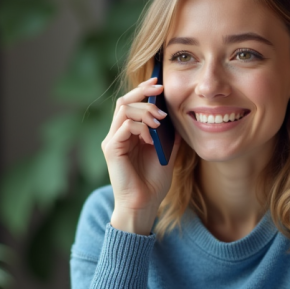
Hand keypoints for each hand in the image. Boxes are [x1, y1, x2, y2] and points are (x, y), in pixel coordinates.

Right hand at [102, 78, 180, 234]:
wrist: (144, 205)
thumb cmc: (153, 183)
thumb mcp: (166, 153)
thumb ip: (168, 136)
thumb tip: (178, 116)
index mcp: (129, 133)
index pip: (132, 103)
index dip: (143, 90)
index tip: (159, 83)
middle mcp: (118, 134)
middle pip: (124, 100)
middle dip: (142, 92)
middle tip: (160, 90)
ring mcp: (113, 140)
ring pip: (123, 109)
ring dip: (144, 110)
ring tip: (159, 121)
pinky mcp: (111, 149)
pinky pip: (124, 126)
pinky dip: (140, 127)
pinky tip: (151, 139)